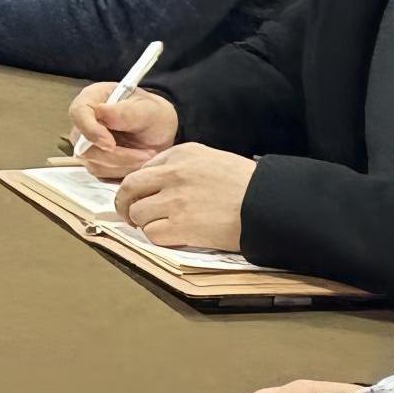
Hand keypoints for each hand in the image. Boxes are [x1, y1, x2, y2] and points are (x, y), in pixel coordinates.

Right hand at [70, 81, 179, 177]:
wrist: (158, 131)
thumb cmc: (151, 114)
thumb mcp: (147, 109)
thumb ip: (126, 112)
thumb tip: (101, 111)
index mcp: (91, 99)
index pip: (78, 113)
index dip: (91, 130)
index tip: (111, 144)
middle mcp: (83, 123)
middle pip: (84, 146)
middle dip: (116, 155)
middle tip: (146, 155)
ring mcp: (86, 145)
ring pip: (94, 164)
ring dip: (124, 165)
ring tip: (147, 157)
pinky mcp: (94, 162)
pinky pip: (102, 174)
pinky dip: (123, 172)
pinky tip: (139, 163)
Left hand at [113, 143, 255, 251]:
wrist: (268, 203)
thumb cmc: (245, 183)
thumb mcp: (211, 159)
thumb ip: (182, 165)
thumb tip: (156, 179)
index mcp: (180, 154)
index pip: (143, 169)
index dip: (138, 186)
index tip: (140, 197)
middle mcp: (173, 173)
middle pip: (128, 188)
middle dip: (124, 203)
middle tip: (130, 214)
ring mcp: (175, 200)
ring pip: (137, 213)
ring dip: (144, 223)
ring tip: (159, 227)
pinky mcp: (181, 226)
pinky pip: (152, 234)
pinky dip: (158, 238)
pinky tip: (172, 236)